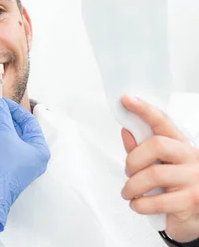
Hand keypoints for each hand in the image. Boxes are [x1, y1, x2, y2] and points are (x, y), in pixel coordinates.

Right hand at [0, 98, 50, 231]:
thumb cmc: (4, 165)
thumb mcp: (4, 136)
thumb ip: (2, 117)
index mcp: (38, 147)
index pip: (27, 121)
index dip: (12, 109)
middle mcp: (30, 154)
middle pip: (13, 128)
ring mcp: (17, 160)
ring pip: (3, 136)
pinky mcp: (4, 164)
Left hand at [119, 96, 198, 242]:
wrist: (194, 219)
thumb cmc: (174, 189)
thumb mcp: (159, 166)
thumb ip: (142, 150)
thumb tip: (126, 131)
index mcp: (182, 145)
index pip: (162, 122)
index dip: (144, 110)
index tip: (126, 99)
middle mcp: (192, 158)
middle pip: (156, 145)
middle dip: (133, 160)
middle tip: (128, 172)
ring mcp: (195, 179)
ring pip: (153, 174)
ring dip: (132, 186)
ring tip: (129, 193)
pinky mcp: (192, 201)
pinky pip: (157, 201)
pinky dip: (139, 204)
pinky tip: (138, 205)